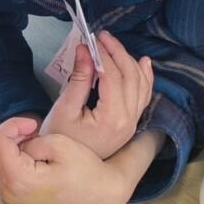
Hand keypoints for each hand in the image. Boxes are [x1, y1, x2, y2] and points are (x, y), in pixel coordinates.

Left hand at [0, 117, 133, 203]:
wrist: (100, 196)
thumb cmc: (85, 171)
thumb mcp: (58, 144)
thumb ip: (29, 140)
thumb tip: (16, 143)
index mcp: (19, 181)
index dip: (13, 124)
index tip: (34, 123)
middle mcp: (9, 195)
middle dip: (15, 137)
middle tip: (38, 133)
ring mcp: (11, 201)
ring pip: (0, 161)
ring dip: (16, 149)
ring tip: (40, 146)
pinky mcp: (15, 202)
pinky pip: (7, 173)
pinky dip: (18, 161)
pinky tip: (37, 159)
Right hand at [40, 32, 153, 159]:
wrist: (64, 167)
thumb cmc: (59, 138)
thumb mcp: (65, 108)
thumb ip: (79, 78)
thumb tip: (85, 49)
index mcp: (112, 118)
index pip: (113, 76)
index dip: (104, 54)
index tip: (92, 39)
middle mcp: (128, 120)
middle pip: (131, 77)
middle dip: (117, 53)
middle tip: (102, 37)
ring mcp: (132, 123)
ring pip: (141, 84)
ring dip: (130, 61)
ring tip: (115, 44)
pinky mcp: (130, 123)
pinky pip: (144, 96)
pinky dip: (145, 77)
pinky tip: (143, 63)